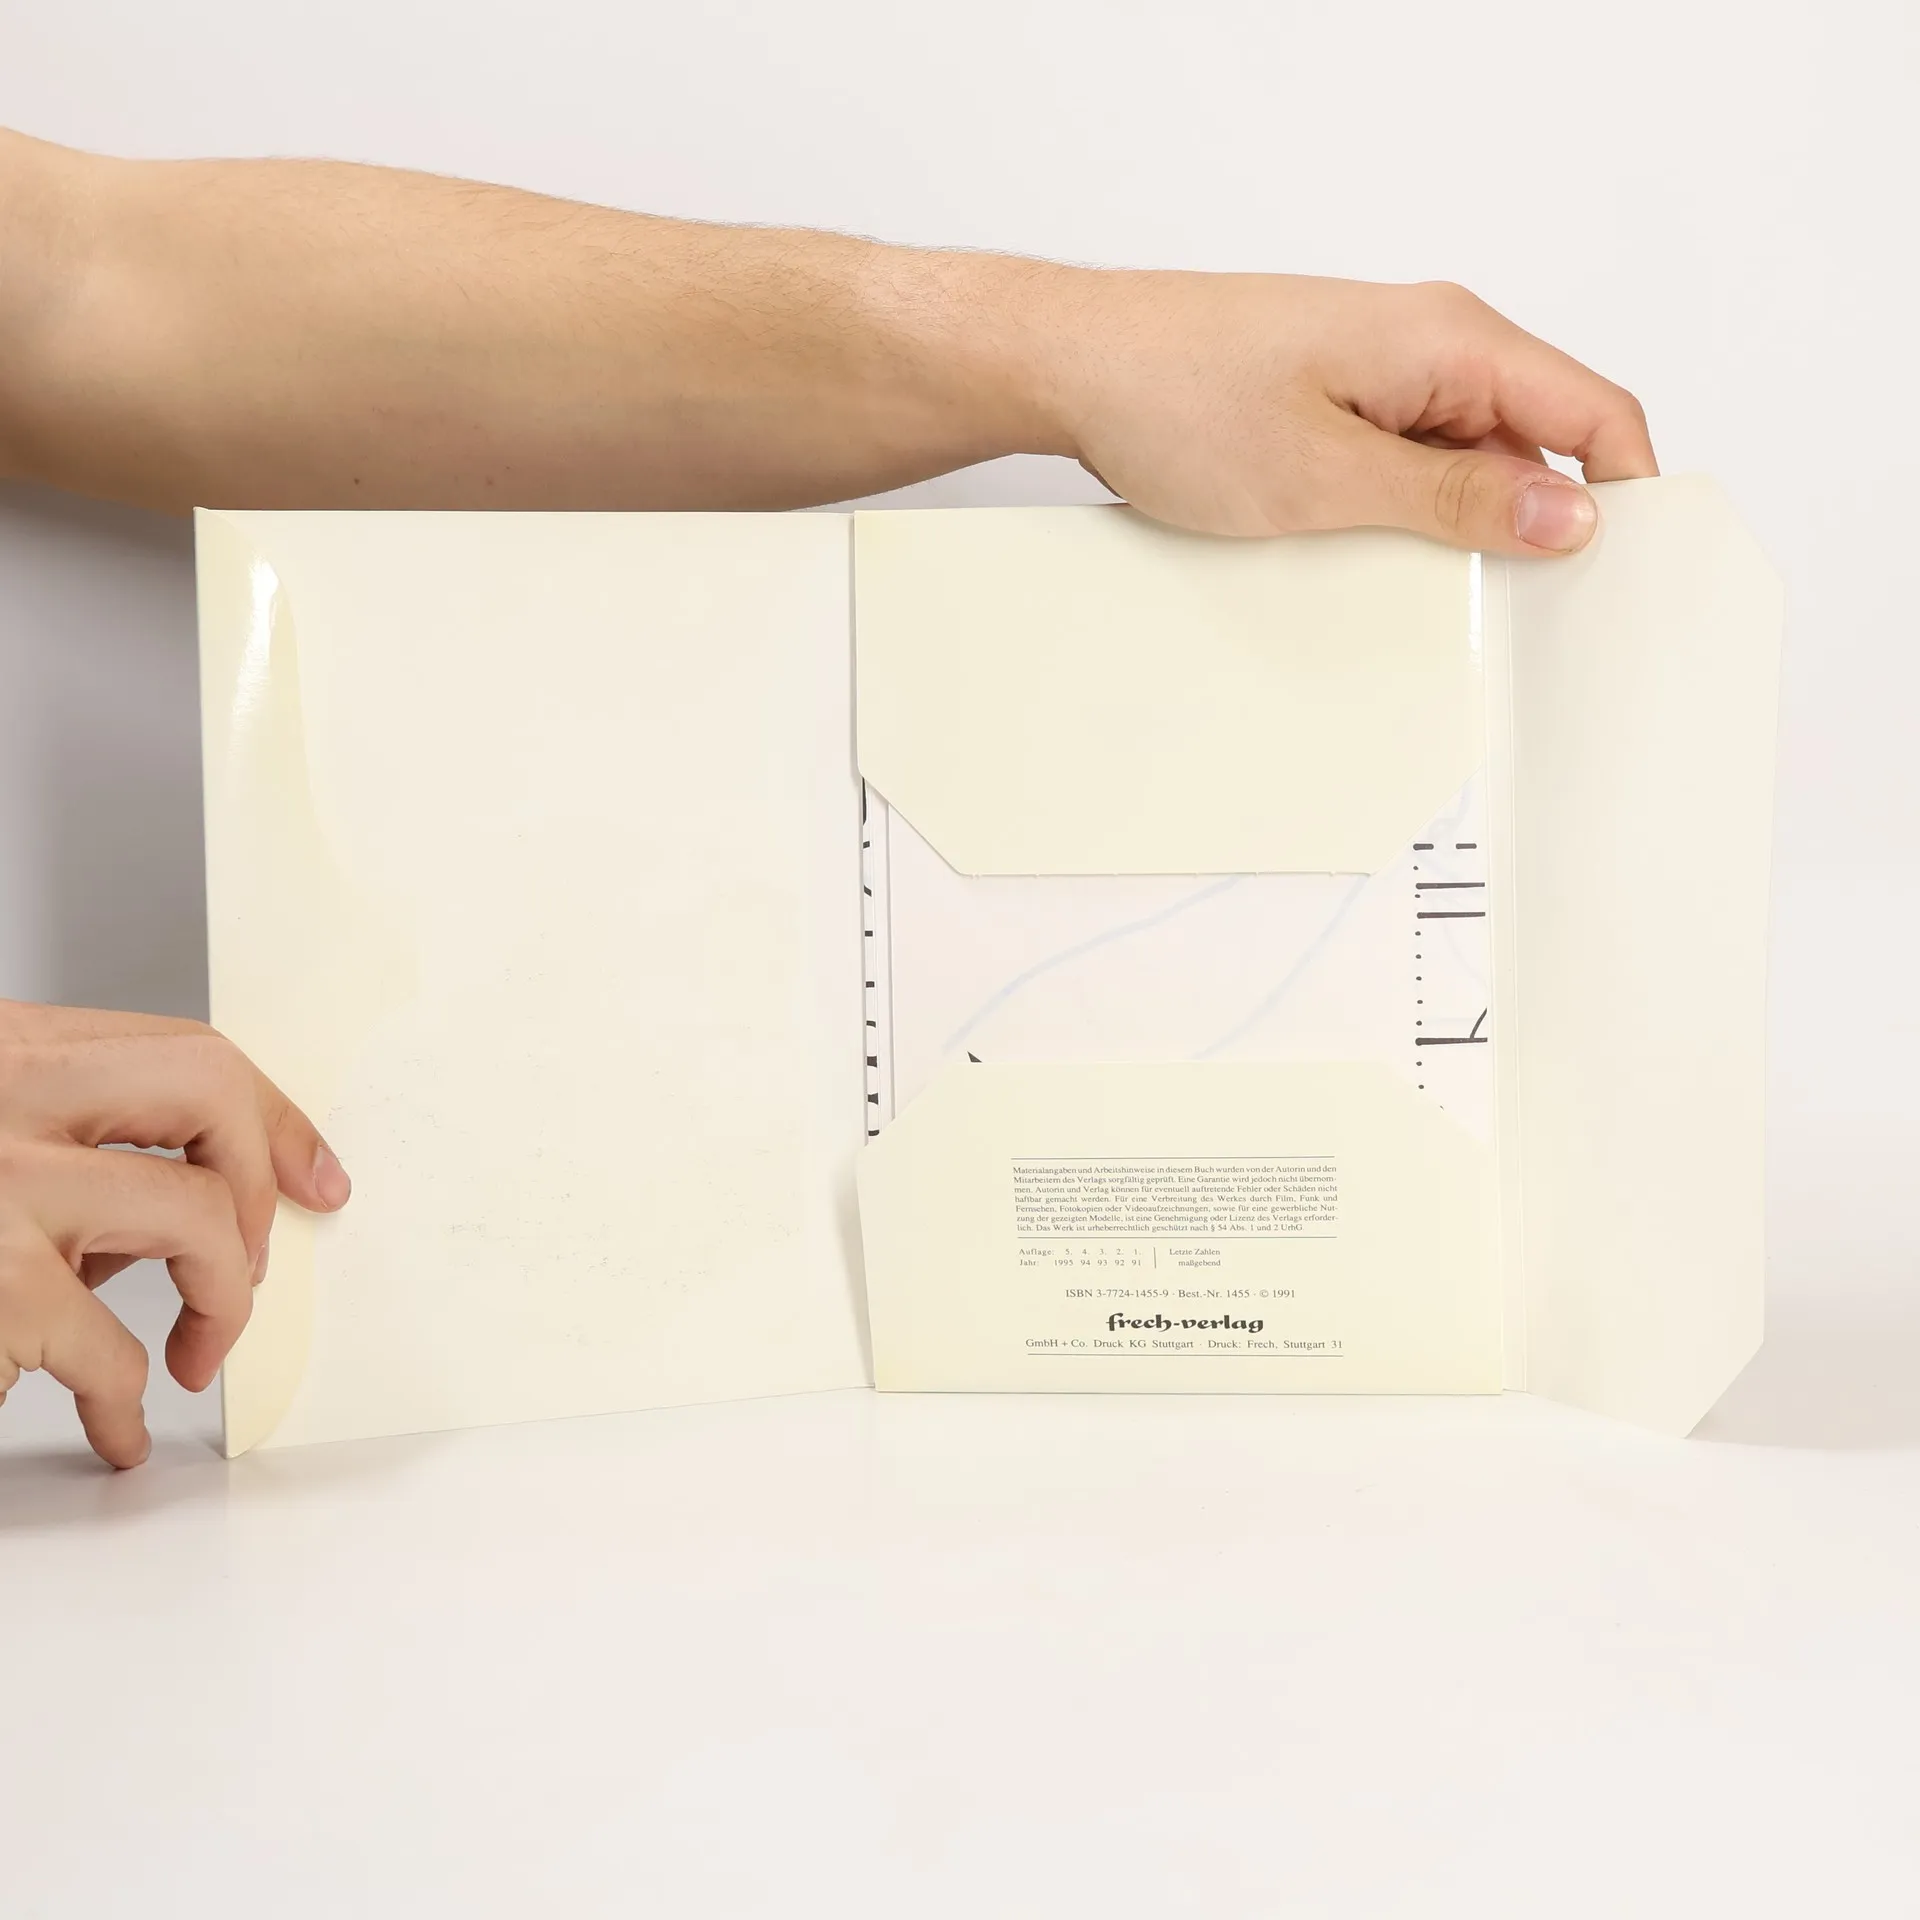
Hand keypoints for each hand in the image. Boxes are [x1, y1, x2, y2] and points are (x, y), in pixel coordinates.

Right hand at [0, 1002, 349, 1466]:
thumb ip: (69, 1156)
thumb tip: (192, 1209)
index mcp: (1, 1049)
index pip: (183, 1049)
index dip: (272, 1115)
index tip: (316, 1174)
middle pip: (206, 1090)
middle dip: (259, 1183)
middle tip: (251, 1263)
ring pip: (192, 1215)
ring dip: (222, 1300)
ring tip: (195, 1355)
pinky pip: (111, 1349)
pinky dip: (127, 1404)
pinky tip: (116, 1427)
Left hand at [1045, 273, 1655, 552]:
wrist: (1072, 367)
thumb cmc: (1175, 393)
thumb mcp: (1326, 474)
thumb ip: (1453, 498)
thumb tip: (1565, 514)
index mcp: (1450, 339)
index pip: (1594, 411)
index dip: (1626, 494)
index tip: (1621, 576)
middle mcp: (1428, 344)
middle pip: (1537, 441)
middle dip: (1536, 525)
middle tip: (1515, 613)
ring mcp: (1382, 373)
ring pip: (1467, 460)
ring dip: (1458, 525)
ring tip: (1415, 582)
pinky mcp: (1340, 401)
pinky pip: (1407, 462)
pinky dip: (1404, 513)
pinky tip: (1366, 555)